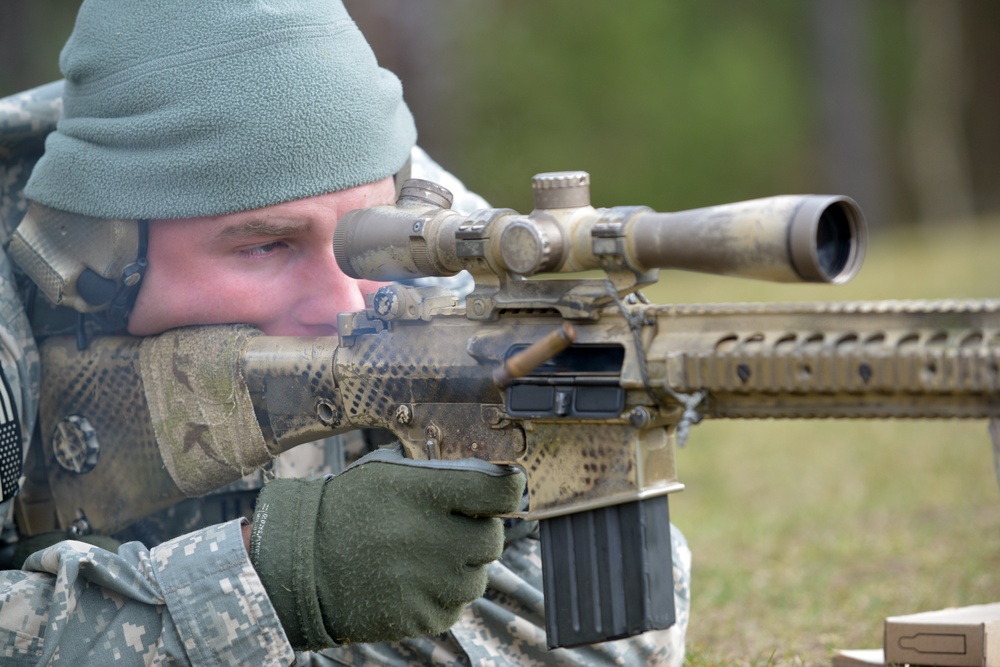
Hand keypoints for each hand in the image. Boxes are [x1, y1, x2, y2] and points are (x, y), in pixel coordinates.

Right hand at [249, 445, 524, 648]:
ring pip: (477, 578)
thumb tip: (487, 476)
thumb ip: (438, 473)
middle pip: (494, 539)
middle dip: (479, 531)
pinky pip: (454, 608)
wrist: (299, 566)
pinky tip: (412, 581)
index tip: (504, 492)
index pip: (501, 493)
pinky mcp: (420, 618)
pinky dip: (442, 596)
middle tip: (452, 528)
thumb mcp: (386, 471)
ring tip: (425, 556)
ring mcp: (427, 583)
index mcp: (425, 494)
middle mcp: (432, 538)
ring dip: (461, 567)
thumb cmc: (347, 510)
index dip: (508, 491)